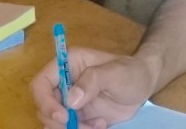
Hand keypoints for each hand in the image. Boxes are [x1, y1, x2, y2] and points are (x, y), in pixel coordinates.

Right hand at [31, 46, 155, 128]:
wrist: (144, 85)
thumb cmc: (130, 71)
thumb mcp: (114, 72)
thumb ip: (92, 81)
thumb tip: (70, 100)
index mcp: (67, 64)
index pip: (41, 83)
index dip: (45, 101)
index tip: (63, 116)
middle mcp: (63, 82)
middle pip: (44, 107)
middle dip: (58, 121)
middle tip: (80, 126)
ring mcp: (69, 100)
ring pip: (54, 122)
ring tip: (96, 125)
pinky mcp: (78, 115)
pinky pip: (68, 128)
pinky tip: (101, 125)